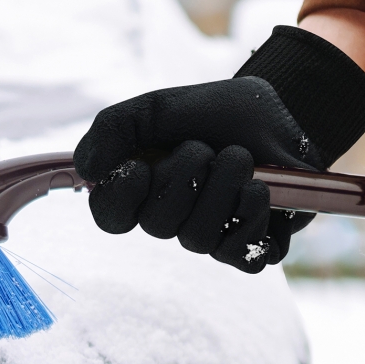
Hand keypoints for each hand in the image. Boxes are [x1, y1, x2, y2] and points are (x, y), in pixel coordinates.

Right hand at [74, 76, 319, 272]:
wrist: (276, 110)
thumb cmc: (214, 113)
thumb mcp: (157, 107)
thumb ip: (115, 129)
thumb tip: (89, 171)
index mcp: (145, 189)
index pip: (111, 217)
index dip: (121, 197)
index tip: (140, 166)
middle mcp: (175, 218)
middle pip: (157, 226)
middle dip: (184, 177)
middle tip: (205, 147)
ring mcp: (212, 236)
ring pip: (199, 237)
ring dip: (223, 186)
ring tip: (240, 158)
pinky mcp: (251, 246)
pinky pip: (244, 255)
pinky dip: (252, 215)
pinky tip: (259, 190)